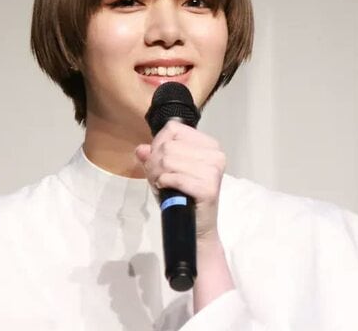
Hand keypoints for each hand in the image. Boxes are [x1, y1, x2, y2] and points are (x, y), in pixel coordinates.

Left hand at [134, 120, 225, 241]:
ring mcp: (213, 171)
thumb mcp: (166, 172)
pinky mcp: (208, 188)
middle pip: (168, 146)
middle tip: (157, 178)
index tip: (158, 161)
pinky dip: (164, 184)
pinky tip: (167, 190)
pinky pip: (174, 177)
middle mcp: (215, 155)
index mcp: (209, 145)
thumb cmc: (183, 198)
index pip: (173, 129)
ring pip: (168, 160)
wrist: (196, 229)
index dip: (158, 144)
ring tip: (161, 185)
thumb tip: (141, 149)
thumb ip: (153, 157)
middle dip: (154, 163)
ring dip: (157, 175)